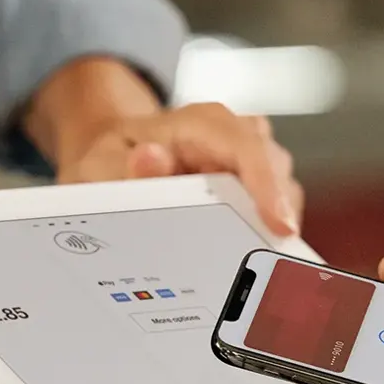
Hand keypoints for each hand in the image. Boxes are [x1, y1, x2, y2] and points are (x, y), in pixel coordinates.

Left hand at [24, 57, 303, 236]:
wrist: (113, 158)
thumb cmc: (111, 163)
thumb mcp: (100, 167)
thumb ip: (125, 170)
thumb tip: (151, 158)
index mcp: (194, 123)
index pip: (244, 145)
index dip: (267, 183)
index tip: (279, 223)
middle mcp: (228, 133)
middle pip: (274, 166)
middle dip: (277, 211)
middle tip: (267, 258)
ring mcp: (243, 157)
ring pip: (283, 186)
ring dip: (272, 223)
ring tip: (254, 260)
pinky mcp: (250, 182)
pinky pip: (275, 204)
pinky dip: (267, 230)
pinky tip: (249, 256)